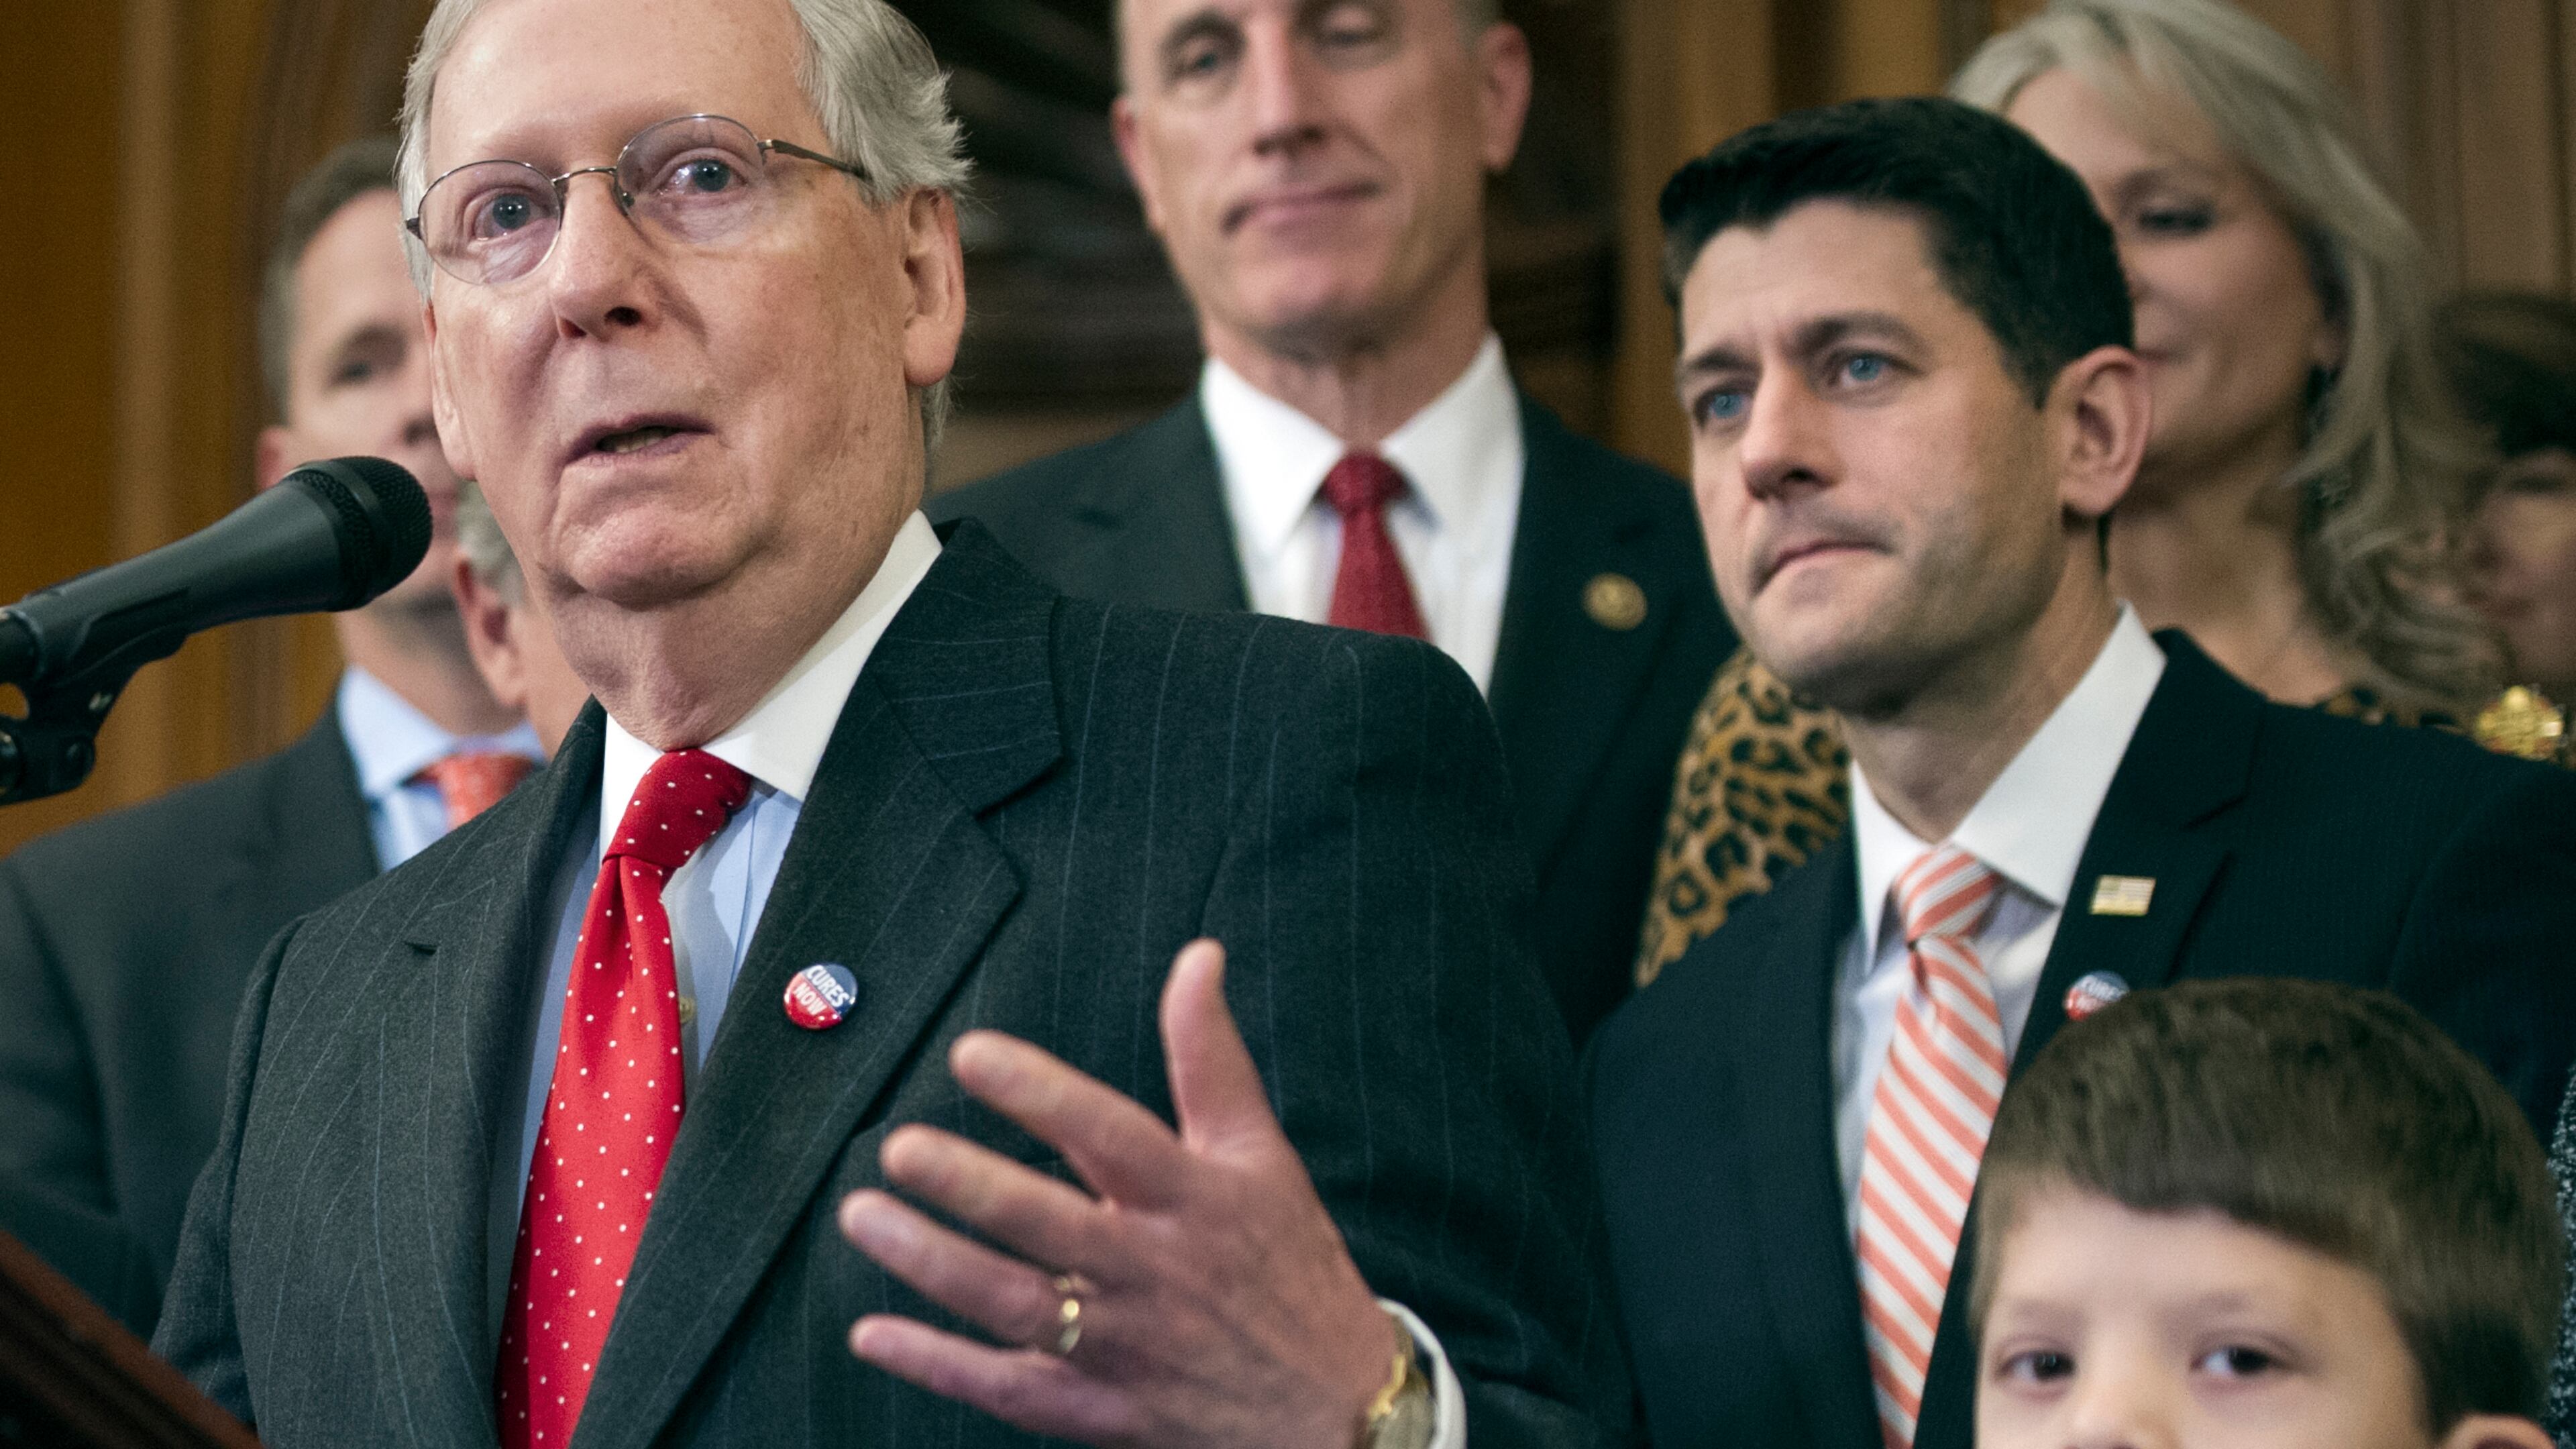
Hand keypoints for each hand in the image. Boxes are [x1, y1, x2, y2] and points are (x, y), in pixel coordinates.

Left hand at [839, 939, 1403, 1447]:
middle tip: (899, 1149)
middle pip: (1048, 1223)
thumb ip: (1211, 1056)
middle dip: (969, 1186)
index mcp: (1192, 1199)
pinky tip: (874, 1333)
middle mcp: (1153, 1271)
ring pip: (1014, 1304)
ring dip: (932, 1264)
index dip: (1039, 1093)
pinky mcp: (1101, 1411)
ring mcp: (1124, 1347)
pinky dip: (938, 1365)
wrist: (1337, 1409)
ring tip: (865, 1219)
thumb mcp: (1261, 1155)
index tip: (971, 1054)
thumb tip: (1197, 957)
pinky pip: (1007, 1389)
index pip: (1109, 1133)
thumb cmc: (1290, 1266)